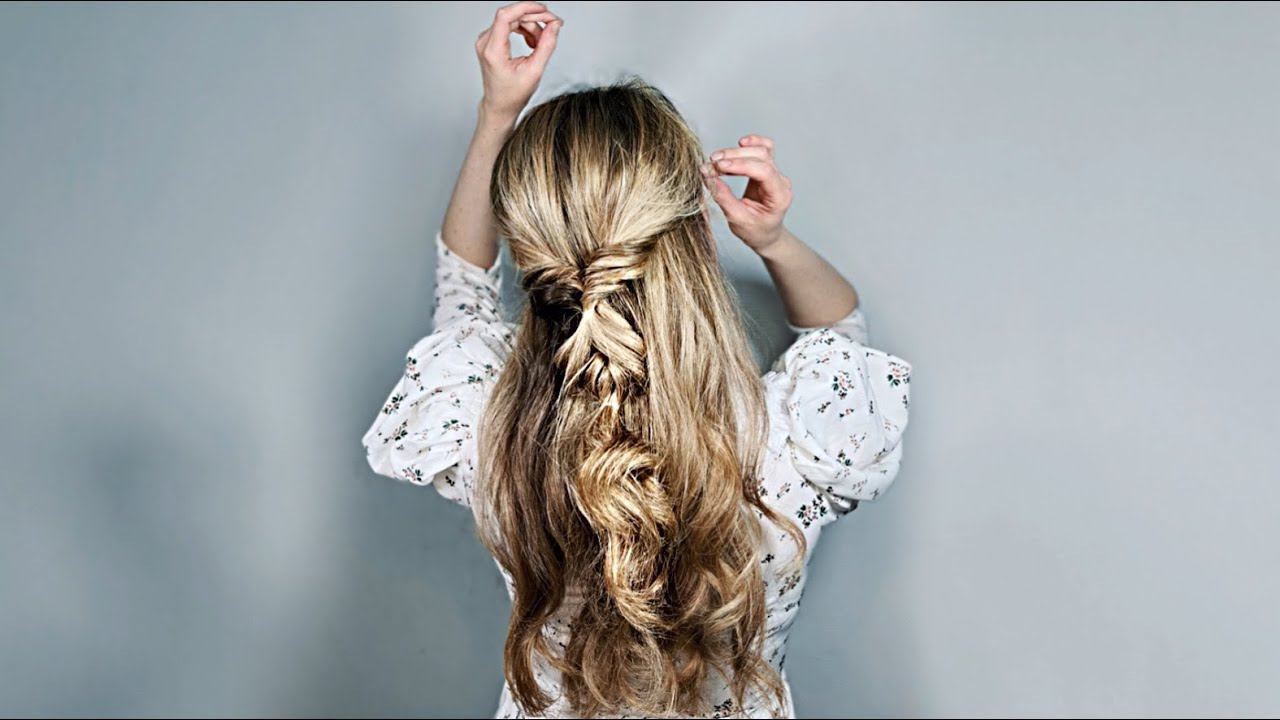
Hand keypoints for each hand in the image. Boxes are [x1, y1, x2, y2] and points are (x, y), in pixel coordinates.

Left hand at [475, 2, 562, 119]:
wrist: (500, 105)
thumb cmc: (512, 94)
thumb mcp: (535, 71)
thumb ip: (546, 45)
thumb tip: (554, 26)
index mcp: (493, 50)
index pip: (506, 16)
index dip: (526, 8)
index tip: (544, 10)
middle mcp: (485, 42)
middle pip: (512, 16)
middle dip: (535, 20)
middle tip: (552, 27)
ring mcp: (487, 40)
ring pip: (513, 20)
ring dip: (531, 27)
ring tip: (540, 43)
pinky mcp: (491, 40)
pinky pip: (510, 26)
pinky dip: (525, 31)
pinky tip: (532, 43)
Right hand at [701, 134, 793, 254]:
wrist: (766, 235)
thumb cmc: (755, 231)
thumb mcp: (737, 220)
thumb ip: (723, 197)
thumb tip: (707, 176)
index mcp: (779, 196)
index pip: (763, 171)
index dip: (740, 165)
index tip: (718, 166)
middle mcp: (780, 181)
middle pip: (761, 156)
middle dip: (734, 156)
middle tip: (711, 163)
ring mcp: (775, 173)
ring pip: (761, 150)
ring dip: (737, 151)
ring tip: (716, 159)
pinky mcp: (767, 169)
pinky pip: (763, 150)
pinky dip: (751, 145)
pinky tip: (739, 143)